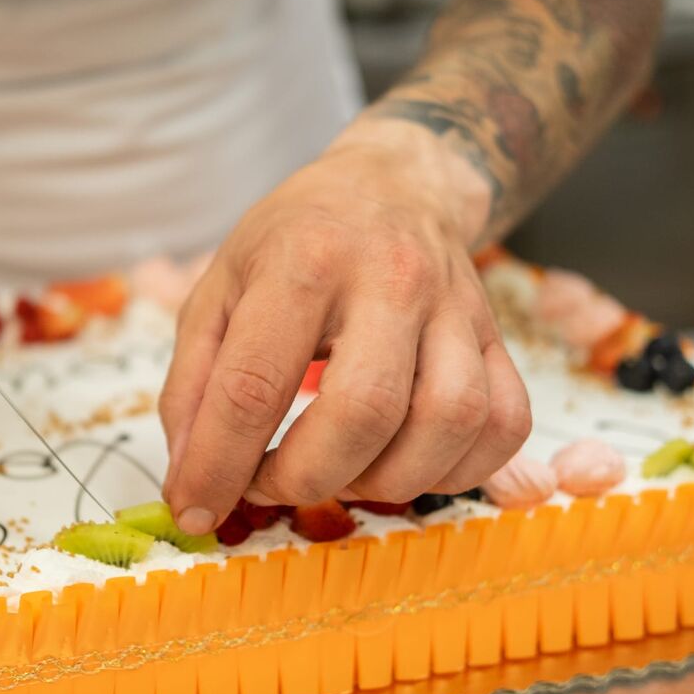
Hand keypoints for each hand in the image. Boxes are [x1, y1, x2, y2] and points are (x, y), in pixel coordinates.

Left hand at [159, 138, 531, 533]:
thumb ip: (192, 387)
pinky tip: (405, 463)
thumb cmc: (294, 242)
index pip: (254, 384)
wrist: (390, 183)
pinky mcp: (498, 335)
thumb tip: (190, 487)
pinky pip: (503, 426)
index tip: (196, 510)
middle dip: (307, 478)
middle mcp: (390, 278)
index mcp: (303, 260)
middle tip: (271, 483)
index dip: (219, 466)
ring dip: (384, 481)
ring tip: (337, 472)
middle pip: (364, 411)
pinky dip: (457, 472)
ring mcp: (456, 306)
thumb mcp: (217, 289)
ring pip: (447, 423)